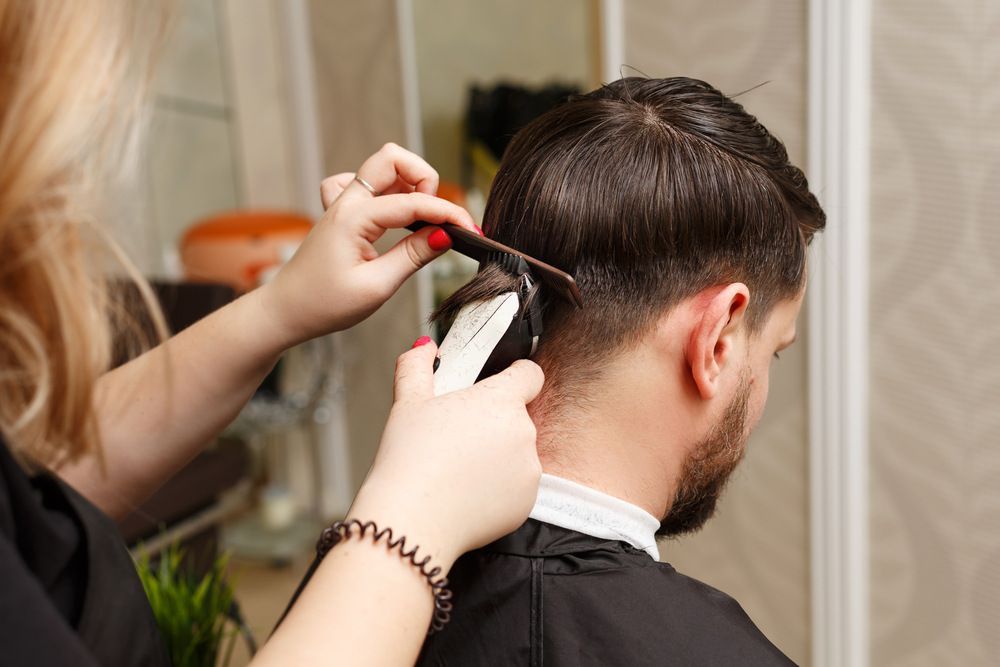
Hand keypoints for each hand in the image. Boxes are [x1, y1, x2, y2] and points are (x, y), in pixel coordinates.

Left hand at [259, 143, 477, 347]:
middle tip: (437, 215)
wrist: (285, 311)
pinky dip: (387, 192)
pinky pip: (366, 184)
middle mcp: (347, 202)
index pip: (414, 202)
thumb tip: (445, 235)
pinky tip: (391, 217)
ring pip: (382, 167)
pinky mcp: (342, 212)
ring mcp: (342, 203)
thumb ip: (413, 257)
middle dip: (425, 178)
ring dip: (409, 184)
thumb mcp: (376, 287)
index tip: (471, 230)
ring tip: (420, 220)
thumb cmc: (324, 304)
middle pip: (393, 158)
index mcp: (354, 218)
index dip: (448, 213)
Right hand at [350, 339, 544, 567]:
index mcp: (500, 401)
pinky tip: (467, 493)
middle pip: (517, 417)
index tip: (499, 385)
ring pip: (518, 453)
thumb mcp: (407, 403)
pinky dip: (499, 488)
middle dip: (493, 423)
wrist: (412, 521)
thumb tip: (424, 348)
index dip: (515, 376)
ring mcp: (529, 470)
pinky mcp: (527, 502)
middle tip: (458, 437)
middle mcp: (523, 432)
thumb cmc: (408, 460)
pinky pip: (517, 486)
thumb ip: (417, 367)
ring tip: (458, 469)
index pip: (529, 374)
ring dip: (498, 456)